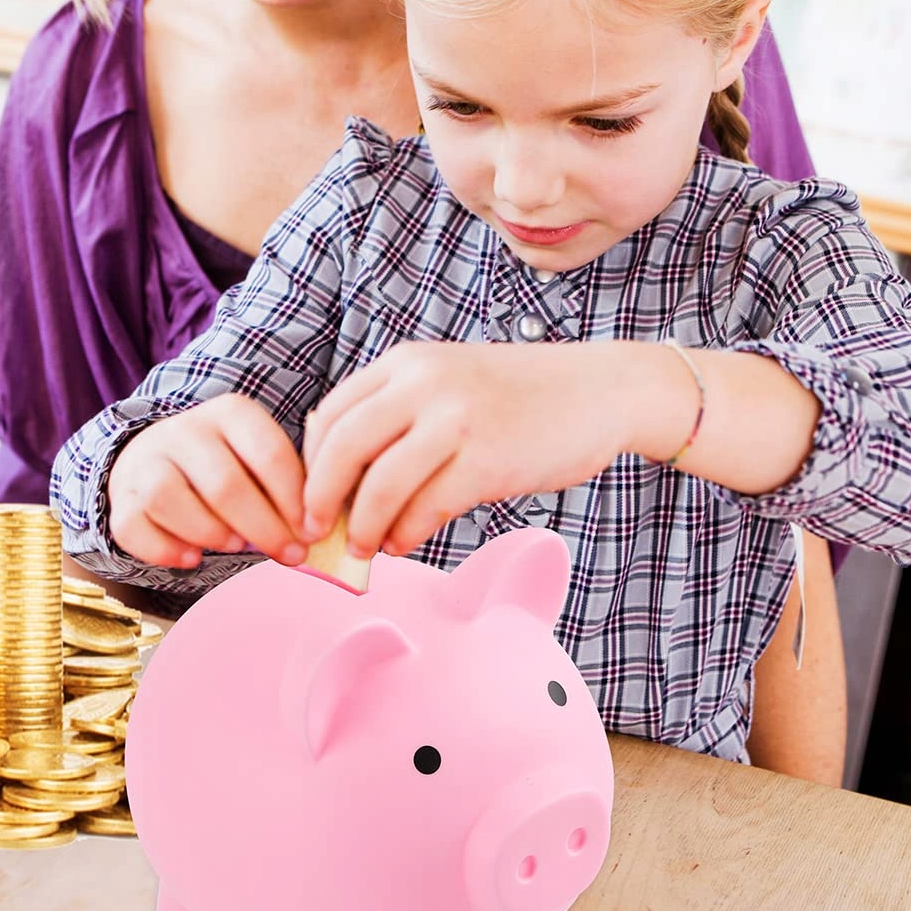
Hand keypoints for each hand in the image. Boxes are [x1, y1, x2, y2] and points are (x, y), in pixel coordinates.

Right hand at [106, 393, 307, 569]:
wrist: (158, 454)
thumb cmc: (228, 462)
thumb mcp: (259, 455)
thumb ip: (288, 485)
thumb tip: (315, 532)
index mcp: (231, 412)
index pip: (268, 454)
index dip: (293, 501)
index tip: (312, 533)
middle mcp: (185, 430)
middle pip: (224, 484)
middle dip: (264, 528)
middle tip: (288, 554)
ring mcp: (147, 460)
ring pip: (169, 498)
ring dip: (210, 532)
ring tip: (236, 546)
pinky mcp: (121, 496)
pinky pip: (133, 526)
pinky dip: (164, 549)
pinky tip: (192, 558)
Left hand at [300, 342, 660, 558]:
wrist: (601, 390)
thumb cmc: (523, 397)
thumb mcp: (451, 384)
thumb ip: (401, 415)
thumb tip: (346, 479)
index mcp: (407, 362)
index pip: (330, 414)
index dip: (310, 463)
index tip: (310, 498)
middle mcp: (424, 382)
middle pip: (341, 447)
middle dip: (320, 498)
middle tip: (316, 532)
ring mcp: (456, 419)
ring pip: (379, 484)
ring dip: (362, 526)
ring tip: (363, 548)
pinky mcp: (487, 459)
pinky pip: (427, 507)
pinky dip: (406, 533)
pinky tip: (405, 542)